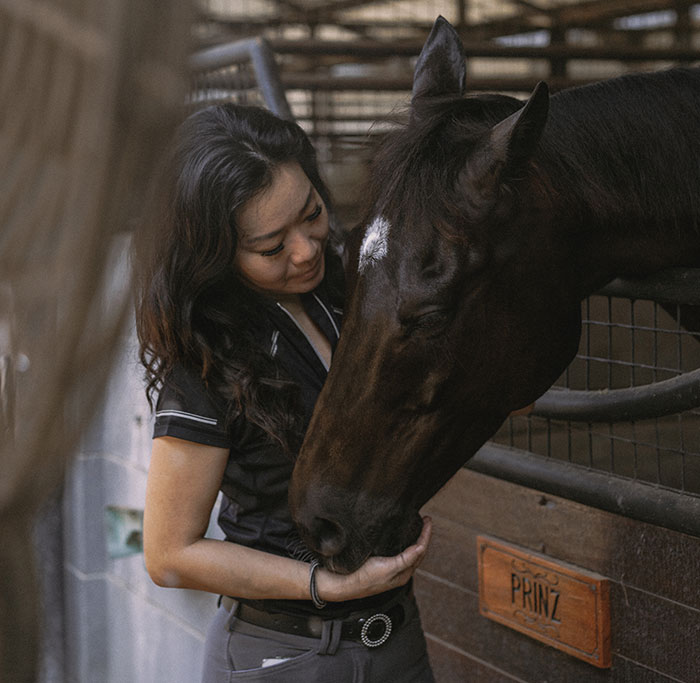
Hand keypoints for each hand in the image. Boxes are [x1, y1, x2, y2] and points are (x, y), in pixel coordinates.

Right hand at [315, 516, 431, 601]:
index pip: (420, 551)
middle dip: (422, 535)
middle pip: (416, 551)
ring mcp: (390, 568)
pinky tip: (400, 535)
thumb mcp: (386, 568)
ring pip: (408, 551)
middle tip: (424, 520)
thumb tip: (421, 548)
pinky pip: (398, 551)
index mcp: (403, 574)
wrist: (343, 583)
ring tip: (416, 525)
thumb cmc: (364, 578)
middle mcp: (399, 572)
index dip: (425, 535)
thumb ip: (404, 559)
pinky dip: (403, 541)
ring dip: (413, 538)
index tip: (428, 520)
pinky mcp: (381, 564)